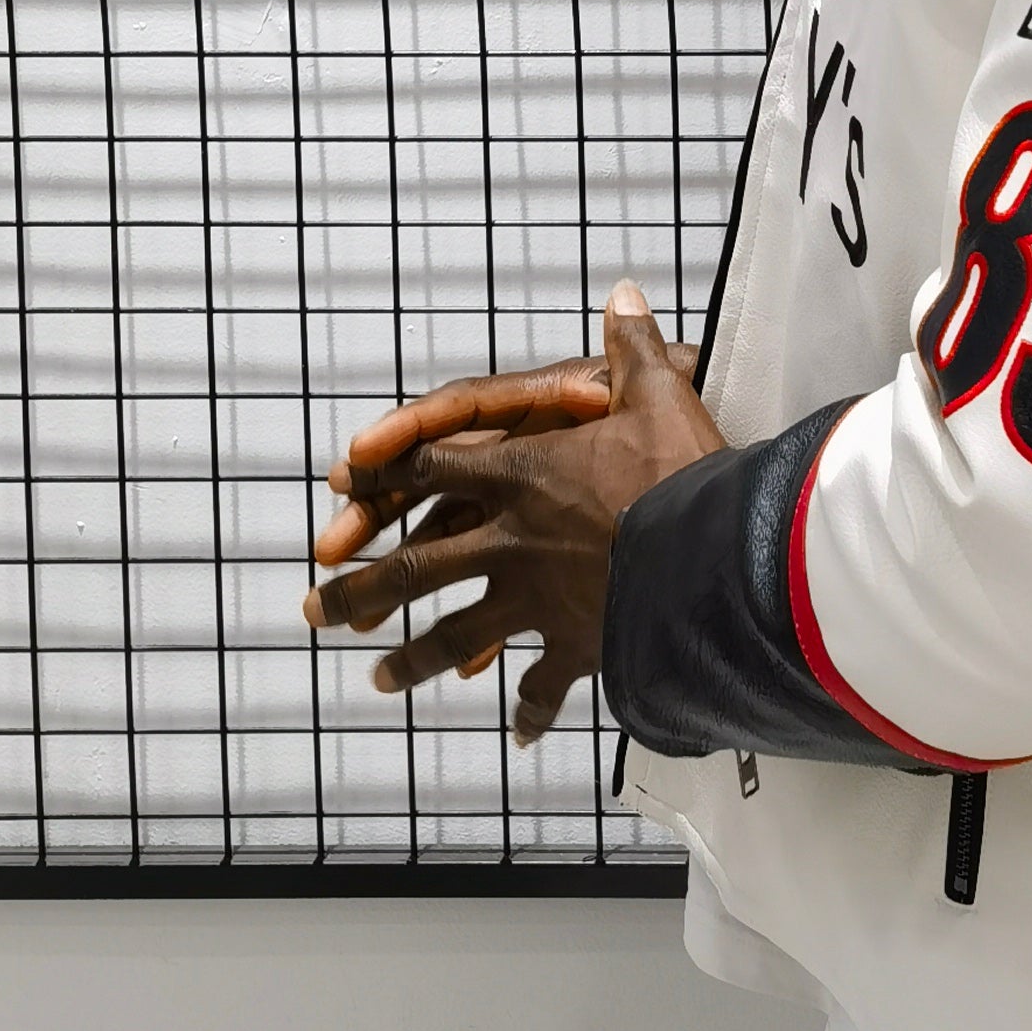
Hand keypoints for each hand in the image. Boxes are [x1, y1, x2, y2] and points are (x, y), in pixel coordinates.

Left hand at [301, 286, 724, 740]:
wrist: (717, 561)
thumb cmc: (686, 471)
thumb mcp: (659, 394)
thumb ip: (633, 347)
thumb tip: (622, 293)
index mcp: (522, 472)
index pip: (433, 464)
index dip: (383, 474)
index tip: (339, 490)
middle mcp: (512, 538)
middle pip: (416, 564)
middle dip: (359, 587)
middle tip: (314, 608)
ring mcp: (536, 599)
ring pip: (454, 634)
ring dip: (413, 658)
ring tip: (377, 678)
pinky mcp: (575, 645)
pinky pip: (540, 684)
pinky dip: (528, 710)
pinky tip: (515, 737)